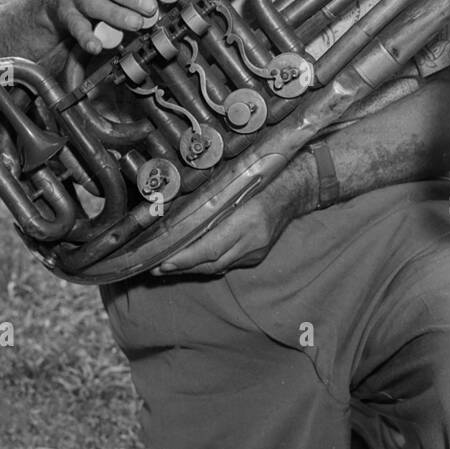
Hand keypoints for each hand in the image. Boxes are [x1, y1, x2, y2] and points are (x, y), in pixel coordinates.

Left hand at [152, 155, 315, 275]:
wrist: (292, 191)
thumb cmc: (261, 179)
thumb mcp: (235, 185)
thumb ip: (211, 202)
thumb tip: (176, 216)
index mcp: (248, 220)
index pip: (211, 248)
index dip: (185, 259)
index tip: (162, 262)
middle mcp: (253, 240)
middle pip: (212, 263)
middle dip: (183, 267)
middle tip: (156, 268)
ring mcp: (256, 251)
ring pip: (219, 267)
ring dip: (193, 268)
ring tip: (169, 267)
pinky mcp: (257, 256)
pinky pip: (228, 264)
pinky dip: (209, 264)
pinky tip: (194, 261)